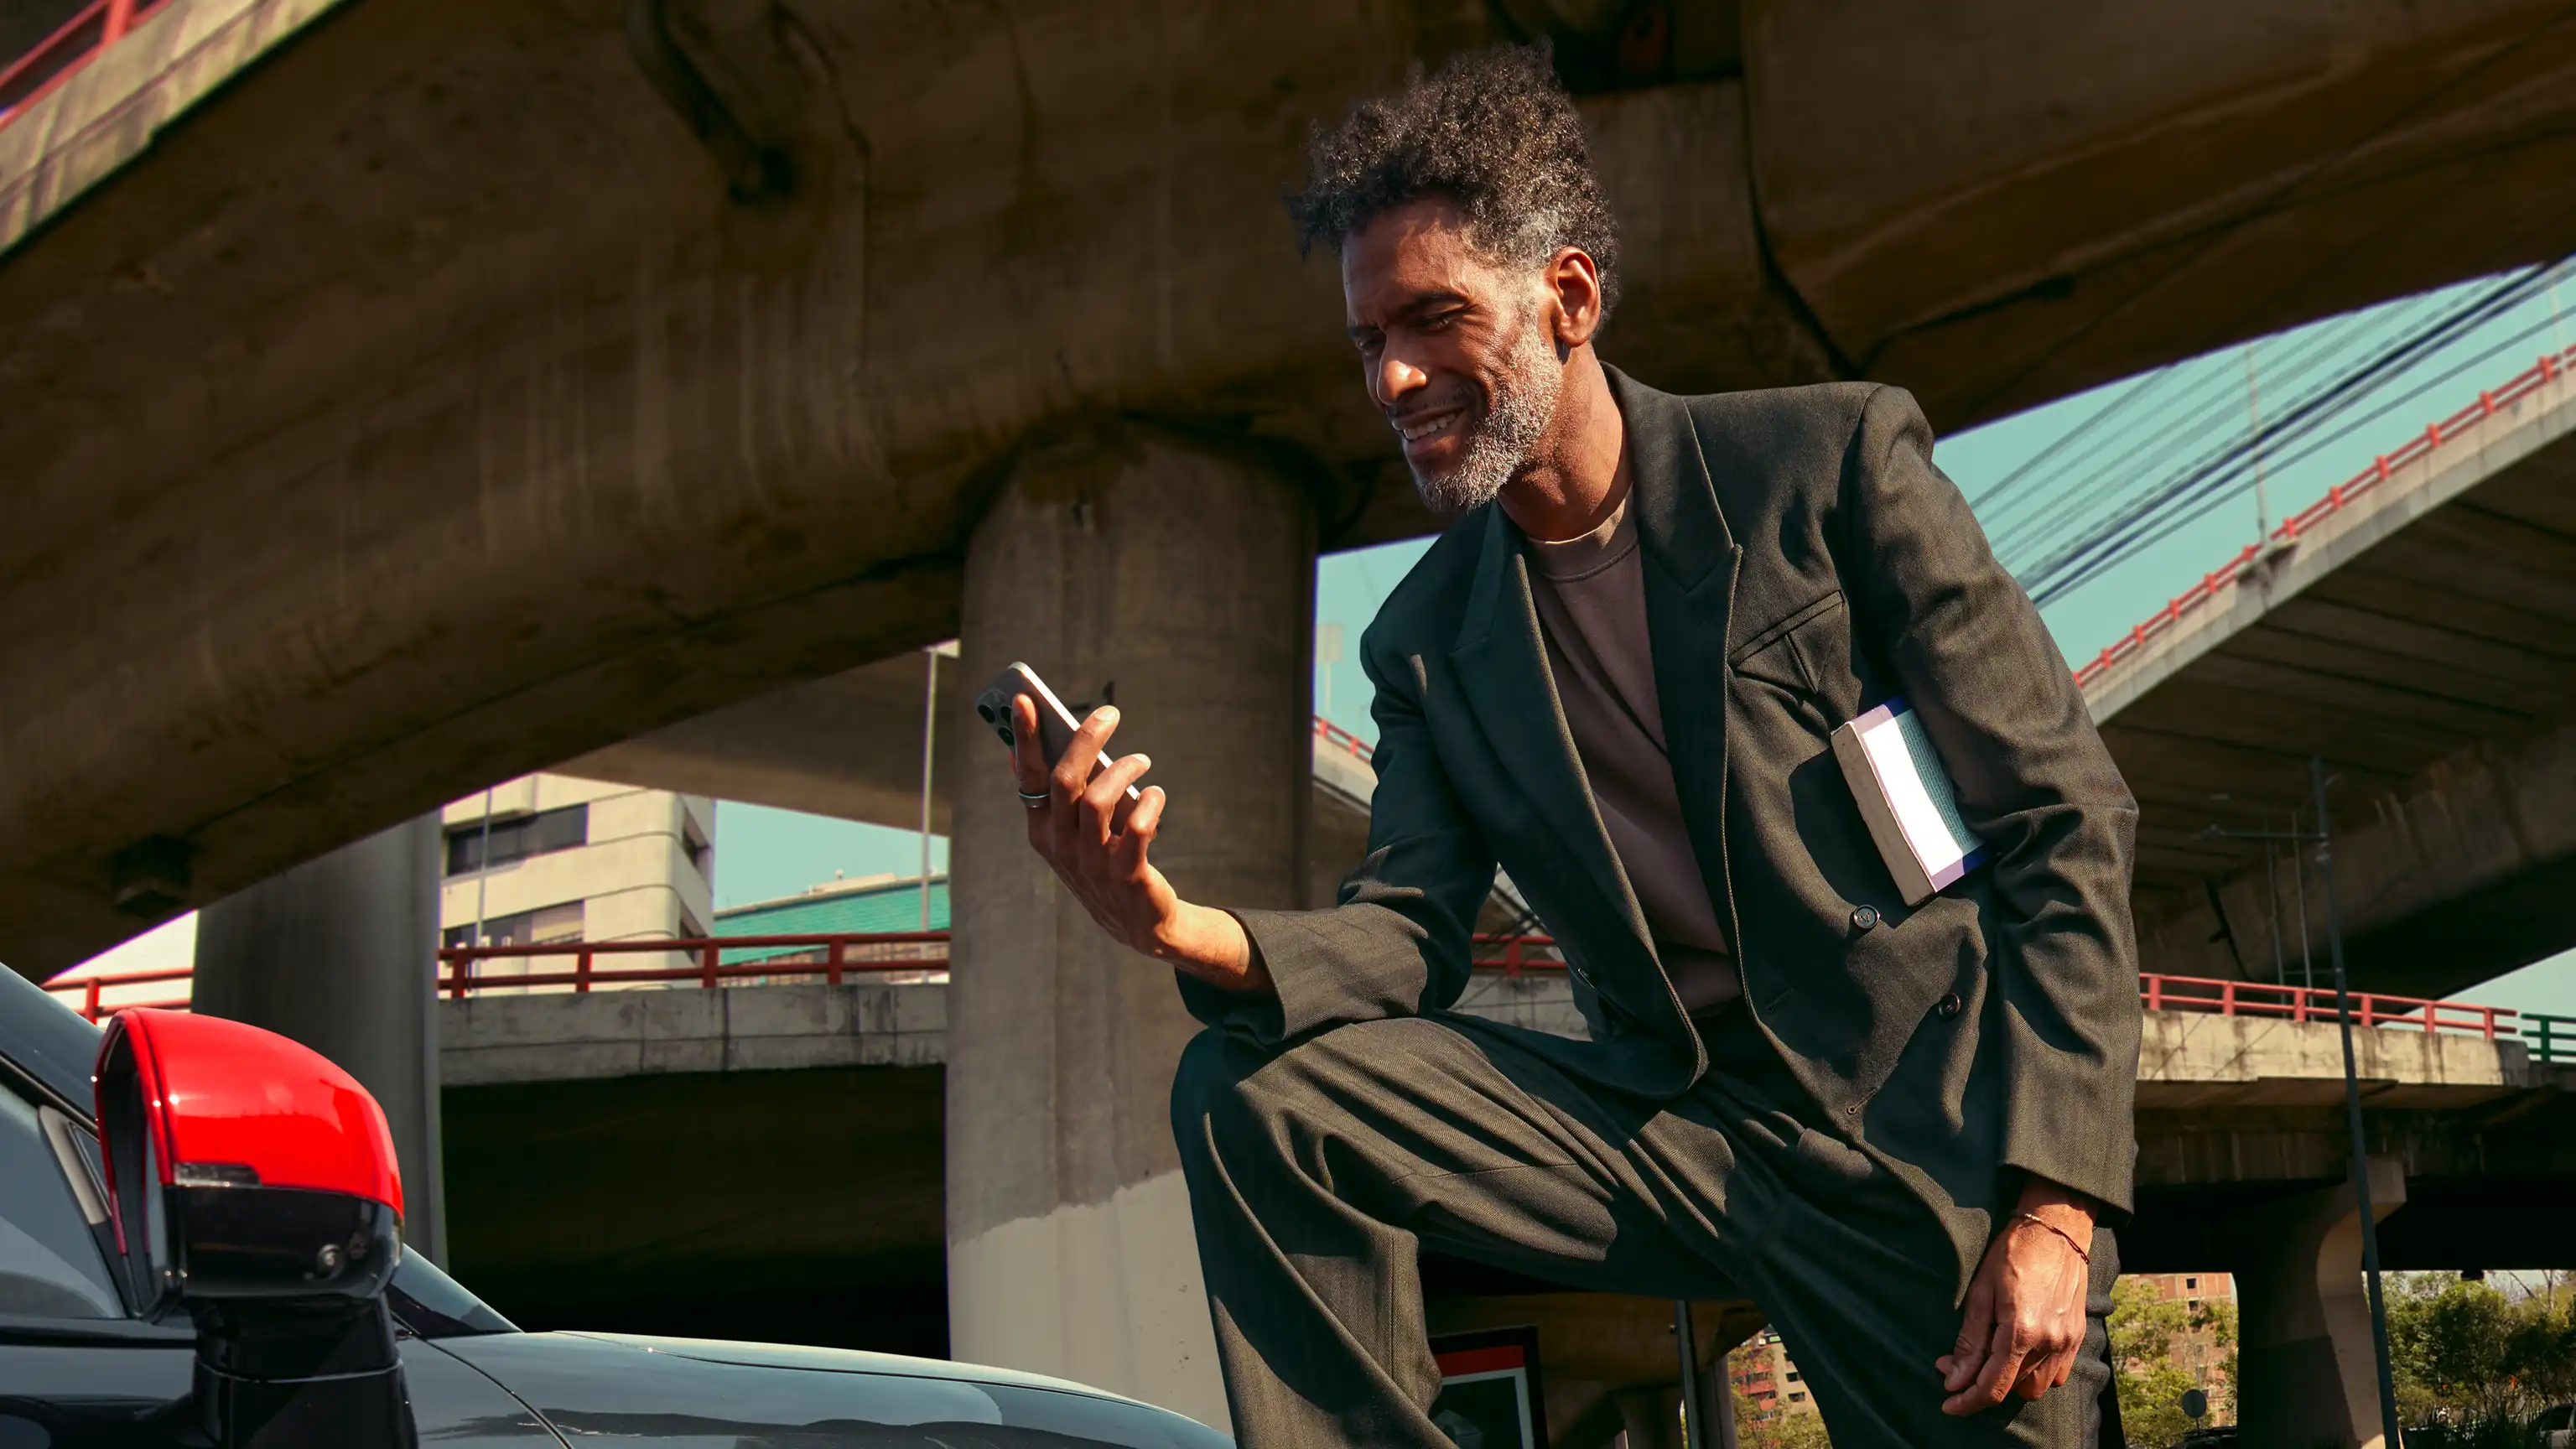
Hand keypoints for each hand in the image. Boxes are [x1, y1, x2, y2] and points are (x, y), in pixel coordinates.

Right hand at [1006, 695, 1270, 993]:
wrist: (1139, 924)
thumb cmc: (1105, 862)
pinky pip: (1137, 828)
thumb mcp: (1071, 832)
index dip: (1025, 737)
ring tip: (1142, 760)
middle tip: (1109, 714)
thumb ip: (1052, 795)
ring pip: (1098, 800)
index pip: (1028, 777)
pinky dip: (1149, 803)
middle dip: (1084, 740)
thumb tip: (1020, 750)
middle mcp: (1061, 846)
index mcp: (1042, 831)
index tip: (1024, 699)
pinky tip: (1156, 795)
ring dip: (1123, 770)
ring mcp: (1092, 862)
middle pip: (1064, 781)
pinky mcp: (1126, 875)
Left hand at [1936, 1181, 2095, 1414]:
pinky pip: (2057, 1374)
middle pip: (2014, 1389)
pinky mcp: (2078, 1336)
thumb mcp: (1980, 1293)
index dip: (1968, 1401)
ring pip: (2037, 1385)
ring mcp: (2068, 1341)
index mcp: (2021, 1332)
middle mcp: (2050, 1342)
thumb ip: (1970, 1341)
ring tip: (1992, 1353)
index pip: (1993, 1386)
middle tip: (1960, 1363)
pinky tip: (2020, 1351)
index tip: (1948, 1403)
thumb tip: (1954, 1378)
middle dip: (1985, 1383)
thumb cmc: (2012, 1254)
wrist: (2057, 1230)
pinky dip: (2036, 1371)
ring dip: (2012, 1379)